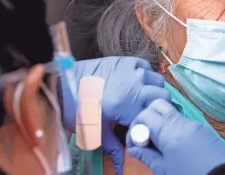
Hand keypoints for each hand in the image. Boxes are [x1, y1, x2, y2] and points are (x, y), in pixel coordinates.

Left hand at [61, 57, 170, 174]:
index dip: (153, 121)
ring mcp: (132, 70)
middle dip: (157, 105)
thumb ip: (114, 148)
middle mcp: (135, 85)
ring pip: (157, 79)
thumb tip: (120, 169)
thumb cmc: (77, 110)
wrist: (62, 85)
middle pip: (163, 95)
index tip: (145, 124)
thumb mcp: (96, 131)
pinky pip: (145, 66)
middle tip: (144, 111)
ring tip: (141, 96)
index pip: (156, 114)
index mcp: (129, 104)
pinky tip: (135, 81)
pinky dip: (145, 73)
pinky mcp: (125, 60)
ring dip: (153, 89)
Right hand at [126, 99, 224, 174]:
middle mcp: (180, 121)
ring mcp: (193, 123)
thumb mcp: (164, 169)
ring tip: (160, 141)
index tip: (134, 142)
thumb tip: (133, 149)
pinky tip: (175, 143)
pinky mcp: (203, 128)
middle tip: (146, 135)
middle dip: (147, 117)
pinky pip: (183, 120)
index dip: (135, 126)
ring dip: (161, 121)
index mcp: (167, 131)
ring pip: (171, 111)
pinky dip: (174, 126)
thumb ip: (147, 156)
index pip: (144, 115)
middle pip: (158, 105)